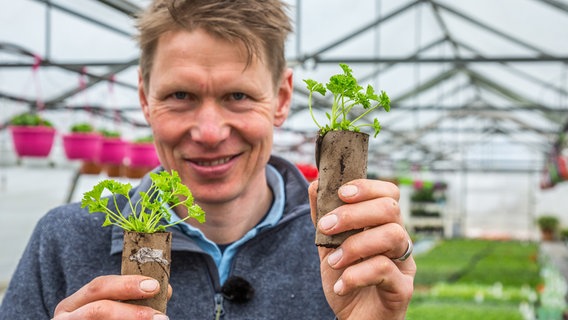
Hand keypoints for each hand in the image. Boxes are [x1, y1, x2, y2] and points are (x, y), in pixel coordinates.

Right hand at [52, 275, 170, 319]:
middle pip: (98, 309)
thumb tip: (166, 291)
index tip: (155, 286)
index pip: (99, 286)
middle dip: (131, 311)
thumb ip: (131, 300)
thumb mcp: (109, 307)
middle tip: (158, 316)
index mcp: (72, 305)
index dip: (128, 285)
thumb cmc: (101, 318)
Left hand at [309, 179, 415, 319]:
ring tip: (334, 262)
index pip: (388, 193)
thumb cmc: (344, 282)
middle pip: (390, 208)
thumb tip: (316, 184)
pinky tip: (341, 285)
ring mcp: (404, 264)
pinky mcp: (403, 289)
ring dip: (354, 245)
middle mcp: (398, 241)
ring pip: (392, 235)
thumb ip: (323, 218)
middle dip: (354, 213)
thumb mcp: (328, 247)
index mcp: (382, 227)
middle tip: (327, 227)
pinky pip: (385, 270)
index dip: (367, 187)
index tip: (340, 193)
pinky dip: (356, 275)